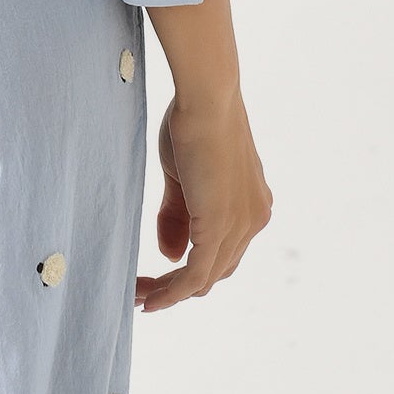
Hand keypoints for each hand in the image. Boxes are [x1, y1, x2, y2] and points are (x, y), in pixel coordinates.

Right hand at [134, 88, 271, 312]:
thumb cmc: (193, 120)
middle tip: (142, 288)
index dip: (192, 265)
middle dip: (179, 284)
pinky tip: (148, 297)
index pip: (223, 250)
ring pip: (204, 278)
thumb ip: (178, 216)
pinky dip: (171, 291)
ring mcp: (241, 225)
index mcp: (251, 204)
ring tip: (138, 294)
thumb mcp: (183, 175)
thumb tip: (172, 258)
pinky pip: (195, 274)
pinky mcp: (221, 227)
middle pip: (216, 270)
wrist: (207, 96)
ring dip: (170, 291)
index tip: (160, 269)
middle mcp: (254, 219)